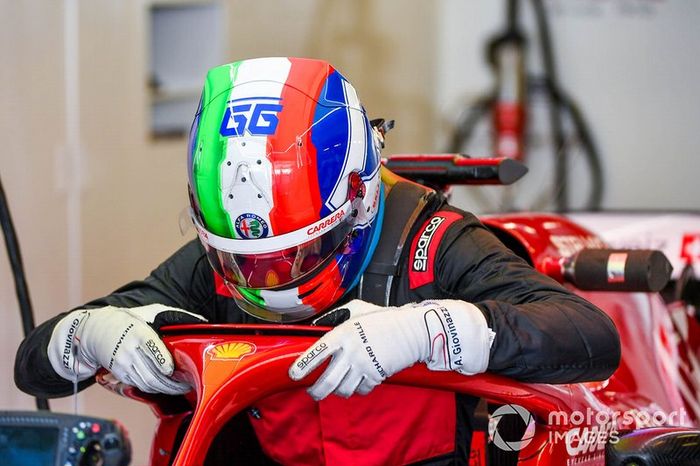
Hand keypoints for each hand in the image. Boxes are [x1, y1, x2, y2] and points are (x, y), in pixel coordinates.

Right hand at [48, 303, 206, 394]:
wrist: (96, 329)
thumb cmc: (129, 319)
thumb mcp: (150, 312)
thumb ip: (173, 316)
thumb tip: (200, 321)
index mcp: (140, 333)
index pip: (156, 353)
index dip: (169, 365)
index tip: (182, 370)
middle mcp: (131, 349)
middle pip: (154, 374)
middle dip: (172, 384)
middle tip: (186, 385)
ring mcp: (123, 363)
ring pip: (147, 383)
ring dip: (164, 389)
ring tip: (178, 389)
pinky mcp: (119, 373)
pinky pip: (139, 385)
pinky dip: (153, 389)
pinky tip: (163, 388)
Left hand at [289, 299, 493, 399]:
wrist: (412, 331)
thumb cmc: (385, 319)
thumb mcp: (358, 309)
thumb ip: (338, 315)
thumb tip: (321, 322)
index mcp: (343, 334)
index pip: (317, 353)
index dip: (303, 366)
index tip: (294, 374)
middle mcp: (351, 352)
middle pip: (326, 381)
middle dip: (316, 392)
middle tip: (313, 392)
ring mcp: (364, 366)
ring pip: (343, 390)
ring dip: (338, 391)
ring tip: (337, 386)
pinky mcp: (376, 376)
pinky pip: (360, 390)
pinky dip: (357, 389)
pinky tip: (358, 381)